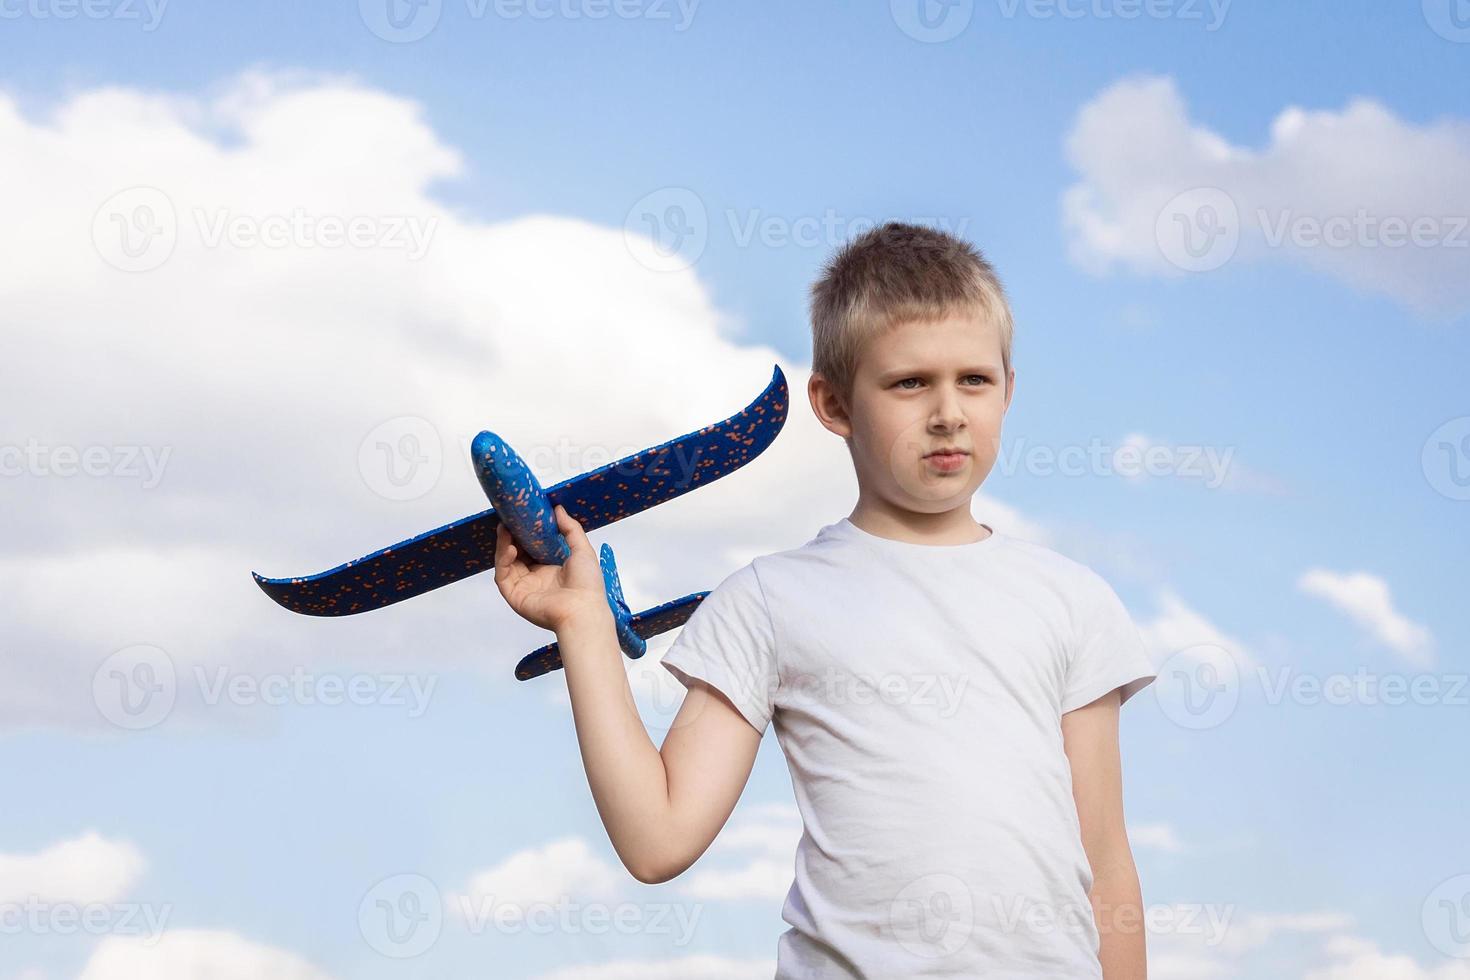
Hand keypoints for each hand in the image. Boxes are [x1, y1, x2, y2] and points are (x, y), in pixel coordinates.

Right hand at [493, 505, 609, 632]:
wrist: (582, 610)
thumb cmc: (587, 586)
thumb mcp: (582, 550)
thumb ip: (570, 528)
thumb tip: (558, 509)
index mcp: (552, 568)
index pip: (533, 547)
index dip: (526, 532)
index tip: (523, 517)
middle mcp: (537, 577)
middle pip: (517, 553)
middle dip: (512, 536)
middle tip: (509, 519)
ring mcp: (524, 586)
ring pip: (507, 562)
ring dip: (504, 544)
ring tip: (505, 529)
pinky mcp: (515, 595)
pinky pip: (503, 575)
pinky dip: (503, 559)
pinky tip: (510, 547)